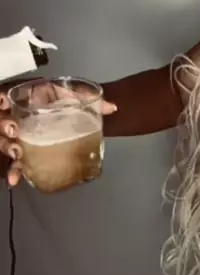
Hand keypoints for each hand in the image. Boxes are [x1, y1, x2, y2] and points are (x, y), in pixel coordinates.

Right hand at [0, 81, 116, 186]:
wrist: (76, 117)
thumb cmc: (68, 102)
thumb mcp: (74, 95)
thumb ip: (90, 99)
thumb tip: (113, 108)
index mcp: (27, 97)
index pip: (5, 95)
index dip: (0, 98)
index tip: (2, 102)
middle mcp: (17, 116)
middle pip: (0, 121)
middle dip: (2, 125)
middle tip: (14, 130)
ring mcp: (17, 135)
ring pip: (3, 141)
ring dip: (6, 147)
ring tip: (16, 153)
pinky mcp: (22, 152)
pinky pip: (14, 161)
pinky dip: (14, 170)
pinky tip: (15, 180)